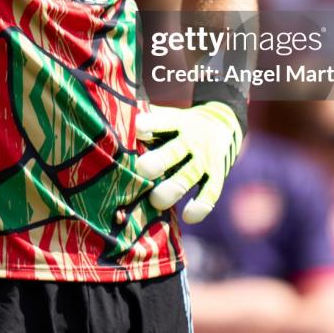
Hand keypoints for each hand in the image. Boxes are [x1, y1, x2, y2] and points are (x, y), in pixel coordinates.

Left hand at [135, 101, 243, 223]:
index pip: (163, 122)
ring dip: (171, 189)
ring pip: (188, 176)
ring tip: (155, 200)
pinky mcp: (217, 175)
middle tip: (142, 171)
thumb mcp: (167, 116)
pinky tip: (187, 216)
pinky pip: (210, 194)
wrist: (222, 124)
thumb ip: (145, 121)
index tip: (139, 128)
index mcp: (176, 122)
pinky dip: (200, 207)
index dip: (151, 124)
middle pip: (174, 152)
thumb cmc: (179, 125)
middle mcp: (192, 140)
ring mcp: (205, 159)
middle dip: (157, 162)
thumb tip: (110, 125)